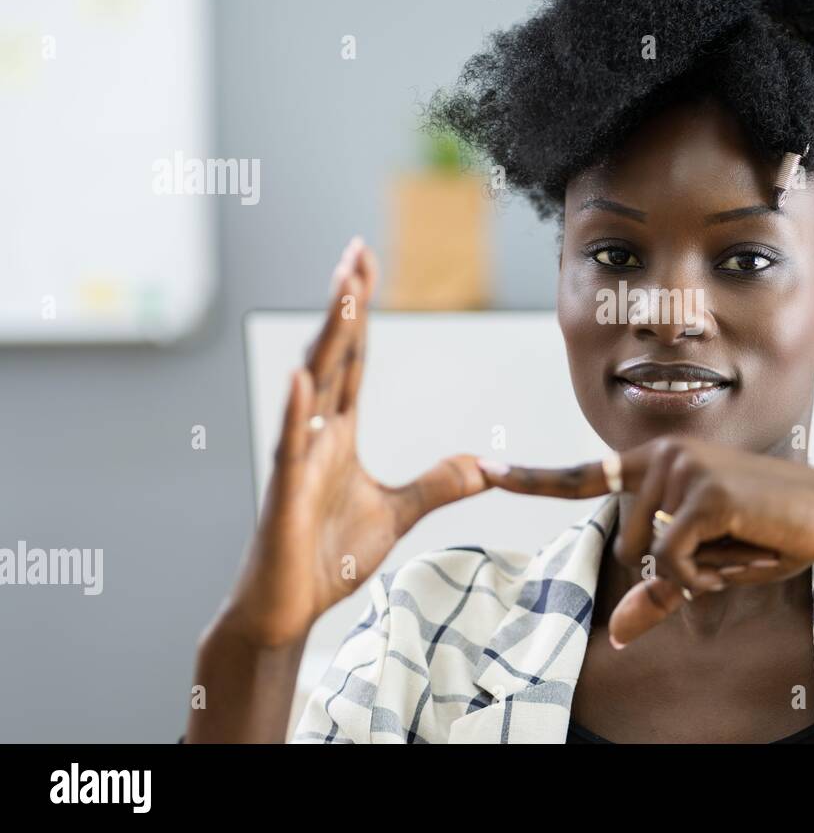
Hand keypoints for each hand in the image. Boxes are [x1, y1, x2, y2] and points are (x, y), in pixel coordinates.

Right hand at [220, 237, 489, 647]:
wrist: (288, 607)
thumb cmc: (329, 555)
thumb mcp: (400, 514)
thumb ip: (438, 484)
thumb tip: (484, 465)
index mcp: (338, 433)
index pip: (353, 358)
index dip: (360, 312)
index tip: (365, 264)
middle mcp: (315, 434)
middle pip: (333, 355)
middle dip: (345, 303)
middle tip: (356, 252)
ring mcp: (297, 459)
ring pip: (312, 384)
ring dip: (327, 336)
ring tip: (341, 290)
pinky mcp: (284, 493)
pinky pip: (290, 445)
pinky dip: (295, 409)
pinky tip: (301, 374)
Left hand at [476, 436, 813, 646]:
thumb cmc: (769, 535)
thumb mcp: (707, 568)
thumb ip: (658, 590)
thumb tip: (615, 635)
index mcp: (659, 463)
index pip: (585, 474)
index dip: (530, 478)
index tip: (481, 470)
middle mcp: (663, 455)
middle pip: (624, 543)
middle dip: (673, 566)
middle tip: (728, 545)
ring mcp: (681, 468)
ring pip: (648, 555)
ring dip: (694, 569)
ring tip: (739, 541)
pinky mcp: (701, 491)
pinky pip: (671, 562)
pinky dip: (702, 575)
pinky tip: (740, 551)